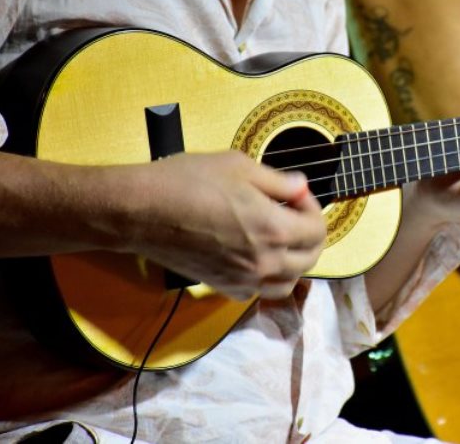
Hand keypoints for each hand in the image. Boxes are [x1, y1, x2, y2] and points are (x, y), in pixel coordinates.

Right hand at [125, 151, 325, 300]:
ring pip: (287, 283)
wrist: (142, 211)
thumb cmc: (187, 181)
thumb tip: (302, 187)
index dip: (314, 207)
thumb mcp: (239, 166)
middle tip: (295, 215)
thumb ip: (279, 181)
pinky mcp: (221, 287)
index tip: (297, 195)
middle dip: (310, 235)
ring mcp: (243, 279)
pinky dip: (265, 279)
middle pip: (310, 259)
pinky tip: (256, 259)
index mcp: (273, 229)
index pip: (318, 230)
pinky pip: (256, 293)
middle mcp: (264, 261)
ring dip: (294, 262)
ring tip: (282, 240)